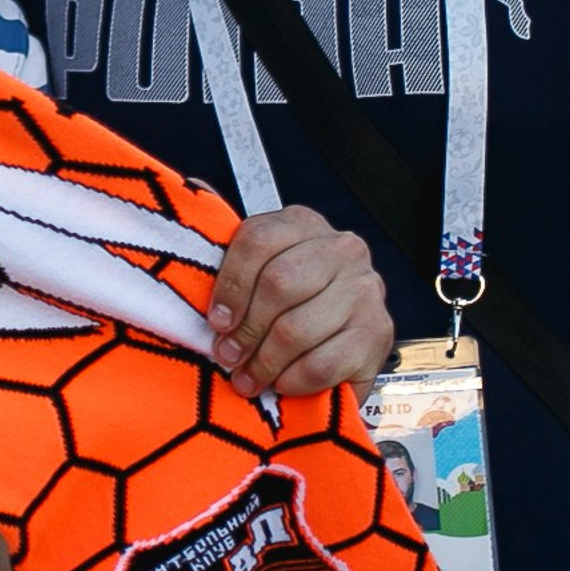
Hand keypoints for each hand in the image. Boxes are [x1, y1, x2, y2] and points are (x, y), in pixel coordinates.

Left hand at [205, 206, 390, 400]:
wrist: (345, 342)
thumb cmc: (290, 303)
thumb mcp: (260, 269)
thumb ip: (228, 245)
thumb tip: (192, 187)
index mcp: (303, 224)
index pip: (258, 241)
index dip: (230, 285)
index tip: (216, 320)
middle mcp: (341, 249)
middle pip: (279, 284)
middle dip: (246, 328)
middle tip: (228, 355)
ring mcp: (365, 289)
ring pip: (298, 328)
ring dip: (264, 362)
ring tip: (248, 377)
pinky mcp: (378, 332)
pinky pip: (323, 362)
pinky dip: (295, 379)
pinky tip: (282, 383)